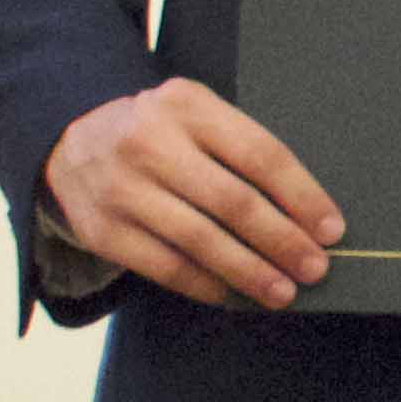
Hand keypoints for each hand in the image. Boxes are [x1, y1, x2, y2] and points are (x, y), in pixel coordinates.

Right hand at [44, 79, 338, 308]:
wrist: (69, 137)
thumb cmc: (162, 132)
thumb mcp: (198, 116)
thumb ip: (243, 149)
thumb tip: (308, 216)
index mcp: (187, 106)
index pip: (260, 155)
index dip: (302, 197)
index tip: (331, 231)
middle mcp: (149, 143)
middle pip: (233, 201)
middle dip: (282, 242)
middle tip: (314, 269)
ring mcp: (120, 187)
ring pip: (199, 239)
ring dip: (249, 272)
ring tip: (282, 292)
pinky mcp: (100, 228)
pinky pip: (163, 266)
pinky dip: (204, 285)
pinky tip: (232, 295)